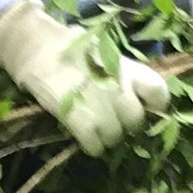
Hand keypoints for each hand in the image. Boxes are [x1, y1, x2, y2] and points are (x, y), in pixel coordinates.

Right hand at [0, 0, 174, 158]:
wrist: (34, 45)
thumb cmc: (67, 47)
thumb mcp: (102, 52)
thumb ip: (120, 71)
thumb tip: (132, 93)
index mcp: (126, 66)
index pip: (157, 91)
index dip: (154, 104)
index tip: (144, 107)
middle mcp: (118, 84)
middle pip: (135, 120)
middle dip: (125, 125)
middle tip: (112, 122)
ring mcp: (99, 102)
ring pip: (115, 135)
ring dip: (107, 138)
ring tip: (95, 131)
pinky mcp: (78, 117)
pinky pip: (94, 144)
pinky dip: (92, 146)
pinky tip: (86, 141)